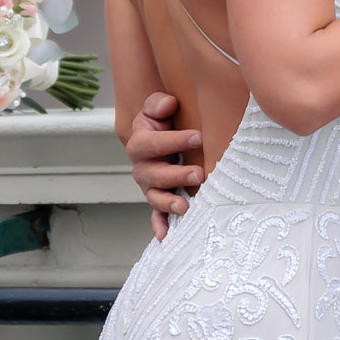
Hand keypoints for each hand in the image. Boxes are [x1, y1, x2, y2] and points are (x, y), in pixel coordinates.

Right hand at [125, 91, 203, 240]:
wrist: (159, 135)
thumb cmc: (162, 120)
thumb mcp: (158, 107)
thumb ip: (159, 103)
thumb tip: (168, 103)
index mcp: (140, 143)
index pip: (151, 143)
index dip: (173, 141)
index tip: (198, 137)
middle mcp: (142, 168)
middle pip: (154, 174)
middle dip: (176, 175)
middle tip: (199, 174)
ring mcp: (150, 186)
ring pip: (155, 197)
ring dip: (169, 202)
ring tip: (186, 206)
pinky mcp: (159, 198)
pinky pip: (156, 214)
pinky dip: (159, 224)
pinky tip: (165, 236)